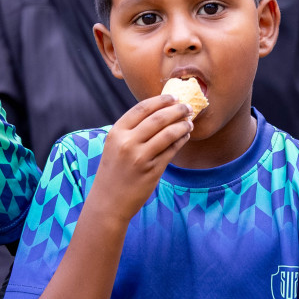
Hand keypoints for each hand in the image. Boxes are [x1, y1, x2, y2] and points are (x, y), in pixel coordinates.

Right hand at [87, 95, 193, 222]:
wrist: (108, 201)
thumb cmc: (114, 171)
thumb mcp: (115, 146)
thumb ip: (131, 130)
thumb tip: (158, 112)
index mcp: (116, 132)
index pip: (141, 109)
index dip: (160, 100)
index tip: (173, 96)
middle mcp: (127, 143)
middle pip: (158, 119)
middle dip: (176, 110)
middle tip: (187, 106)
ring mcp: (140, 157)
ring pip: (168, 134)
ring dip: (182, 125)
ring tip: (189, 121)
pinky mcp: (152, 170)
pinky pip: (171, 150)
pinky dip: (181, 140)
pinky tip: (185, 136)